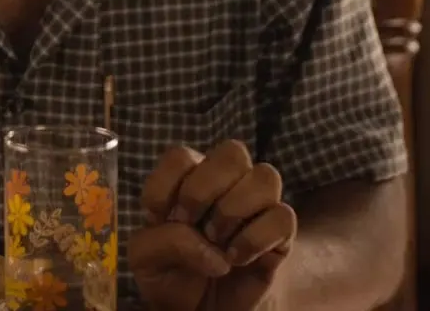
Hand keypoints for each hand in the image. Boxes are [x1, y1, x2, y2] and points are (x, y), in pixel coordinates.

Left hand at [130, 141, 296, 310]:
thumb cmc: (172, 278)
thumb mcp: (146, 261)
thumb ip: (162, 240)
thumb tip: (205, 242)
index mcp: (188, 180)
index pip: (182, 156)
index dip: (167, 185)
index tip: (159, 218)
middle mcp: (226, 185)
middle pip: (232, 152)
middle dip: (203, 189)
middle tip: (191, 223)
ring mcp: (257, 206)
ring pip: (265, 176)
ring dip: (233, 210)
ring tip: (217, 241)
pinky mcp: (280, 234)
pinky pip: (283, 217)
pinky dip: (255, 238)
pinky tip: (237, 258)